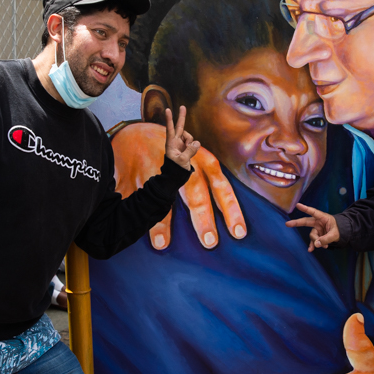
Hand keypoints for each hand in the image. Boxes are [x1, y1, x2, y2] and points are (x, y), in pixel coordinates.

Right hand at [112, 122, 245, 249]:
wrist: (140, 129)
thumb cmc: (174, 149)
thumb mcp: (197, 158)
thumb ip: (209, 184)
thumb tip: (227, 214)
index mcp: (204, 163)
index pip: (222, 189)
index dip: (231, 211)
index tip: (239, 232)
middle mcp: (184, 165)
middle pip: (196, 196)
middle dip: (203, 221)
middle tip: (210, 243)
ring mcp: (158, 168)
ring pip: (163, 197)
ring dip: (162, 223)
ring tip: (163, 244)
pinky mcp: (136, 171)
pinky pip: (136, 194)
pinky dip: (133, 210)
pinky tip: (135, 229)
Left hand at [164, 106, 200, 169]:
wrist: (176, 176)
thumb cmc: (175, 169)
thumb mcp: (182, 161)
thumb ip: (190, 151)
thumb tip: (197, 143)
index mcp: (171, 143)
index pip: (170, 129)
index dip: (169, 119)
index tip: (167, 109)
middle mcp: (175, 141)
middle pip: (180, 127)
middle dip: (182, 117)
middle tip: (182, 106)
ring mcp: (181, 144)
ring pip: (189, 136)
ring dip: (191, 142)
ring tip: (188, 151)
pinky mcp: (186, 147)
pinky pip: (193, 142)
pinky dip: (194, 146)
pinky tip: (190, 153)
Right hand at [285, 204, 339, 251]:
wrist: (342, 233)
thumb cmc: (339, 229)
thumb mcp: (335, 234)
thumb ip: (326, 239)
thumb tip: (316, 244)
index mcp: (323, 217)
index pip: (313, 212)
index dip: (305, 209)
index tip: (298, 205)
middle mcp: (318, 222)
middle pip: (305, 222)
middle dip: (296, 223)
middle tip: (287, 224)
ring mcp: (317, 229)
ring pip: (312, 235)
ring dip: (316, 241)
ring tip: (325, 246)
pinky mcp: (317, 235)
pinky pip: (313, 241)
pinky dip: (313, 245)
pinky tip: (312, 249)